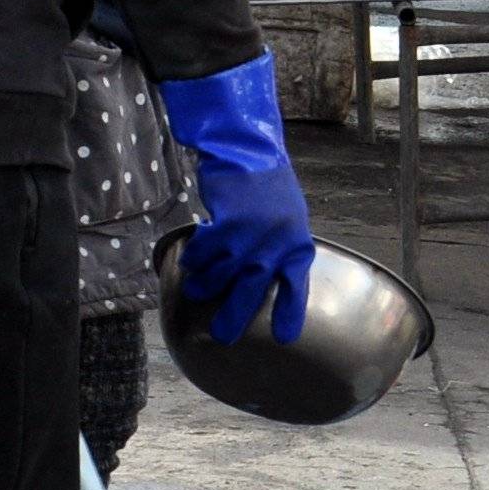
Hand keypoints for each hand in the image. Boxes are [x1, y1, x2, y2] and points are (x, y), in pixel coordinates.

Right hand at [160, 58, 316, 347]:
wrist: (249, 151)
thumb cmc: (270, 189)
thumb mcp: (289, 221)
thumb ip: (279, 250)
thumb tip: (264, 282)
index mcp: (297, 244)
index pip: (297, 286)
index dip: (290, 312)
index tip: (286, 338)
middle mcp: (277, 243)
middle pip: (254, 288)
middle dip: (236, 315)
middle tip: (223, 335)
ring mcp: (252, 234)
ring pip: (224, 273)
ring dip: (207, 285)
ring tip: (196, 290)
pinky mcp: (228, 223)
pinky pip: (206, 253)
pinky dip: (197, 258)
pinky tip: (191, 259)